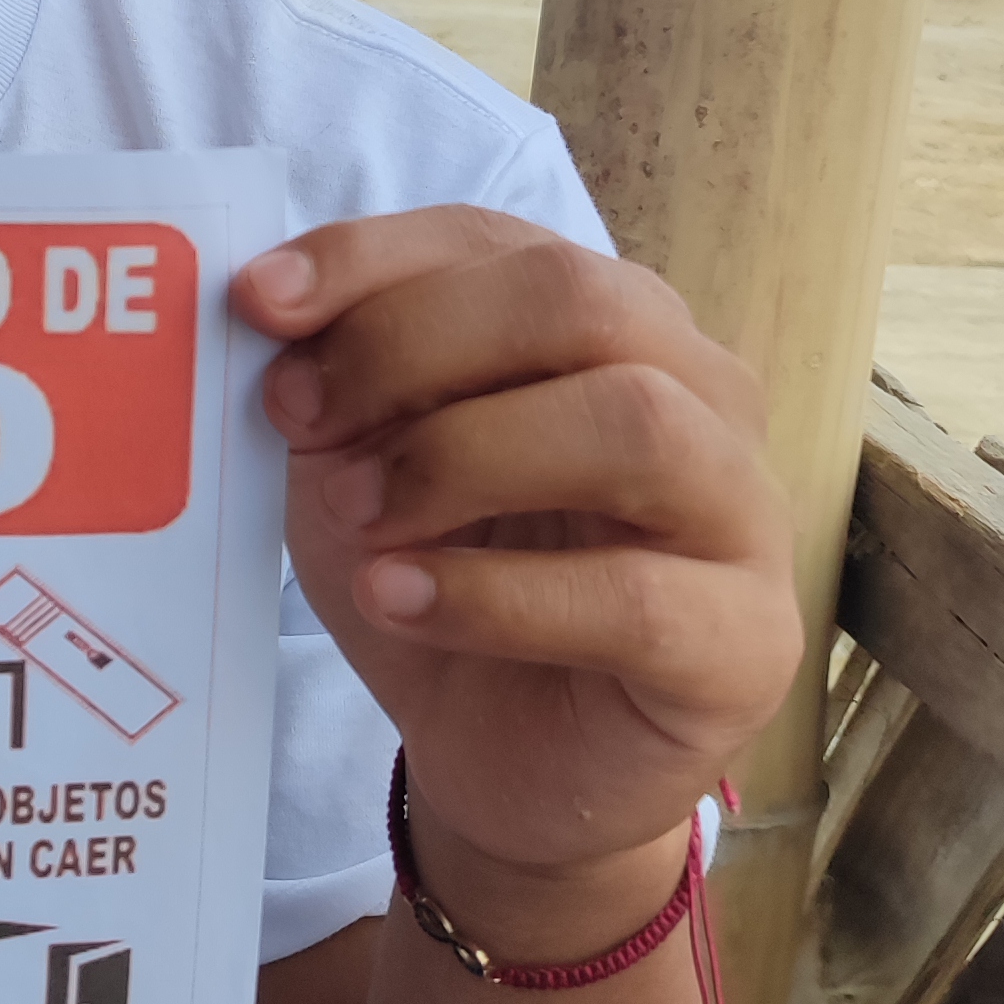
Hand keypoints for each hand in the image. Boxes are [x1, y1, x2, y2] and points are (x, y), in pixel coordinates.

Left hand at [233, 209, 800, 903]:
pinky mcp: (747, 642)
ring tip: (361, 515)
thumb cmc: (441, 580)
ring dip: (464, 458)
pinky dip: (492, 594)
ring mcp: (741, 514)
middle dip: (413, 345)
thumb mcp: (359, 464)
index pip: (497, 241)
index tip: (256, 304)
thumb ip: (336, 385)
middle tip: (301, 419)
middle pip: (578, 301)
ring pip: (635, 423)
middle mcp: (698, 393)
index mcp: (608, 324)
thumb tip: (272, 315)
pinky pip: (635, 596)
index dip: (372, 259)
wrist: (503, 762)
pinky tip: (399, 599)